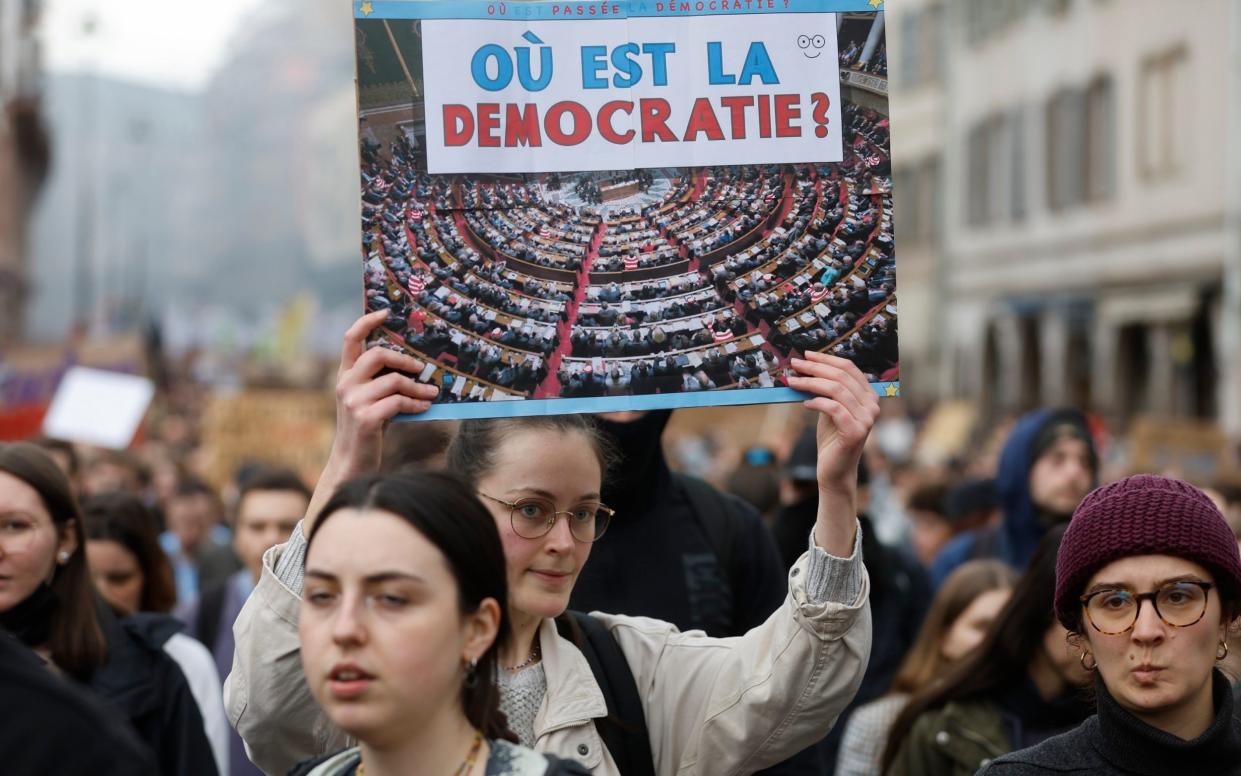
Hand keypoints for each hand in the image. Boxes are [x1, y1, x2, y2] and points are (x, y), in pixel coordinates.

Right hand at [306, 309, 438, 531]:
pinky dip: (415, 405)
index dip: (367, 321)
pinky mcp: (365, 418)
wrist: (352, 463)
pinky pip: (398, 402)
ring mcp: (353, 401)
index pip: (351, 339)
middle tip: (422, 368)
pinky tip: (423, 409)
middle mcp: (344, 384)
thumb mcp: (370, 399)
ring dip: (418, 388)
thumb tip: (414, 362)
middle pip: (378, 354)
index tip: (387, 312)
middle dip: (405, 359)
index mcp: (344, 375)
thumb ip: (380, 380)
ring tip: (432, 394)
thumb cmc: (368, 428)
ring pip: (394, 381)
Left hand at [787, 351, 879, 554]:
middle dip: (815, 368)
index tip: (805, 355)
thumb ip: (827, 389)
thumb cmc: (831, 438)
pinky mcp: (855, 432)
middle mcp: (872, 405)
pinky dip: (816, 402)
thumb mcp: (829, 408)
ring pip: (836, 390)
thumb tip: (806, 366)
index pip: (849, 368)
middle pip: (842, 376)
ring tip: (792, 382)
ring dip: (810, 383)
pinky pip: (833, 408)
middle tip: (794, 364)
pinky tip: (804, 403)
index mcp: (869, 396)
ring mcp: (866, 419)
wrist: (834, 470)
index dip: (826, 359)